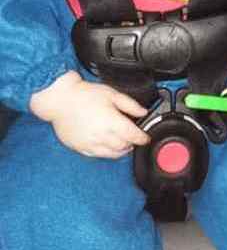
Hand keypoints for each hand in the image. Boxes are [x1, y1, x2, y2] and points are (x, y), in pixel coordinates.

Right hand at [29, 71, 149, 157]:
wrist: (59, 99)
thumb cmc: (83, 95)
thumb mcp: (112, 94)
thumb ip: (130, 105)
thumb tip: (143, 112)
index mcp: (112, 122)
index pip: (134, 136)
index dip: (142, 138)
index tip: (145, 137)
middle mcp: (101, 135)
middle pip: (124, 146)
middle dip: (132, 143)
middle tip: (133, 137)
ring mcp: (90, 143)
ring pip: (112, 154)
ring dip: (120, 150)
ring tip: (122, 143)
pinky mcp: (80, 147)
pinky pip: (97, 155)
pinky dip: (106, 153)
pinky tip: (107, 145)